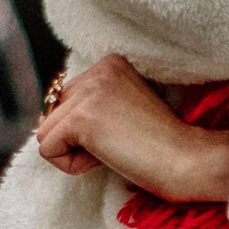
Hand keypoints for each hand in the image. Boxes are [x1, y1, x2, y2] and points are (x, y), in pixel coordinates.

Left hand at [36, 55, 228, 205]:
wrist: (185, 161)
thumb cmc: (158, 146)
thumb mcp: (120, 111)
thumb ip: (88, 106)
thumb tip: (43, 123)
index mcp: (109, 63)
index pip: (65, 100)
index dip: (88, 129)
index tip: (125, 132)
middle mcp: (98, 69)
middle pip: (52, 115)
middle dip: (78, 139)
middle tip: (120, 143)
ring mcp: (90, 91)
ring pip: (46, 133)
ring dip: (76, 153)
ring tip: (114, 150)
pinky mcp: (81, 118)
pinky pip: (48, 150)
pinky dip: (72, 165)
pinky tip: (106, 158)